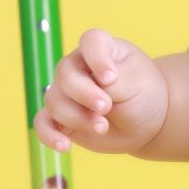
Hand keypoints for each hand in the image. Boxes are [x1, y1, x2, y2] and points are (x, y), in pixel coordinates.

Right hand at [35, 27, 169, 154]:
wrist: (145, 121)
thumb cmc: (143, 94)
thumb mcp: (139, 83)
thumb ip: (115, 83)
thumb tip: (93, 87)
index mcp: (100, 49)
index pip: (91, 41)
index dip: (97, 58)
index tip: (111, 78)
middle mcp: (78, 67)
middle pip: (65, 74)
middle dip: (85, 94)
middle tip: (106, 107)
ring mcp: (66, 92)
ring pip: (55, 101)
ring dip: (77, 117)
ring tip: (102, 127)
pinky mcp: (61, 118)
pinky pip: (43, 124)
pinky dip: (50, 135)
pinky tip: (65, 146)